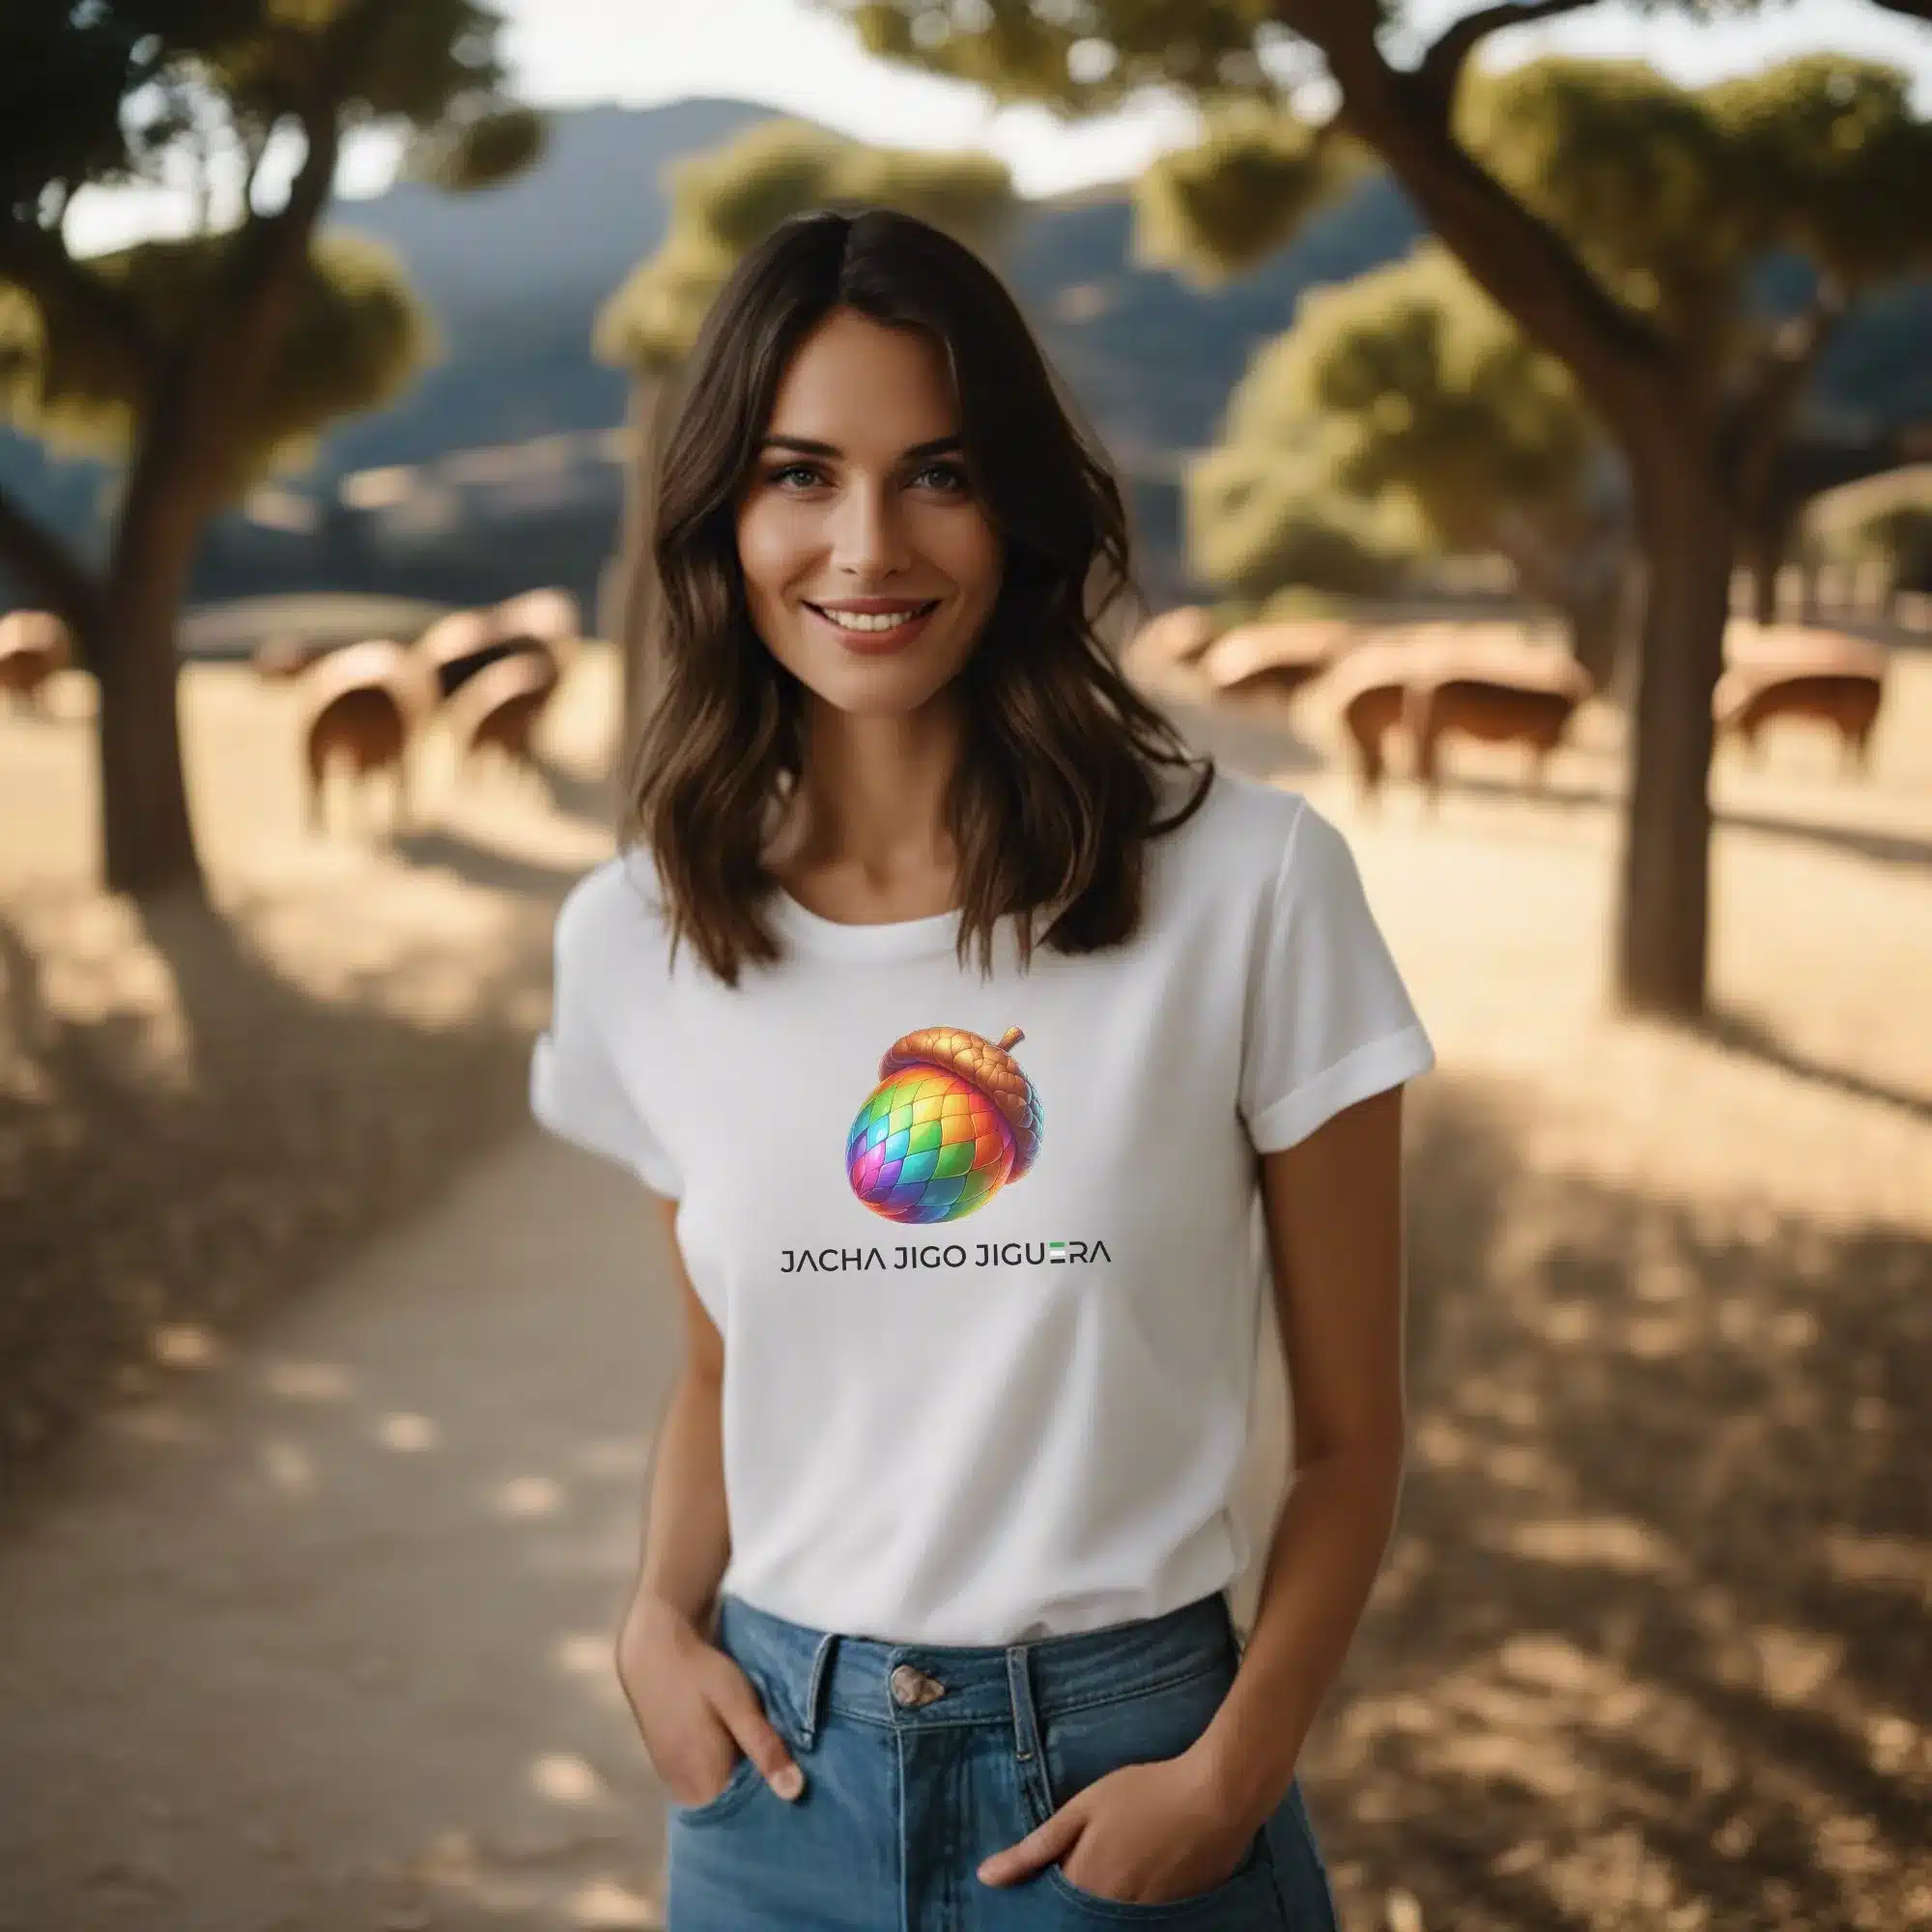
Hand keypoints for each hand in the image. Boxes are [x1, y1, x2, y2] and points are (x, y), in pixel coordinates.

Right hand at [614, 1595, 805, 1807]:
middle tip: (784, 1764)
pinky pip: (701, 1780)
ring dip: (738, 1777)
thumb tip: (794, 1792)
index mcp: (704, 1786)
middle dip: (756, 1789)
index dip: (772, 1800)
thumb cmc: (699, 1676)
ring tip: (764, 1754)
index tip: (796, 1786)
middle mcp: (685, 1793)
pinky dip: (720, 1769)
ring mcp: (673, 1780)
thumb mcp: (739, 1705)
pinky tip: (736, 1747)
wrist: (654, 1651)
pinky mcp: (668, 1765)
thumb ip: (763, 1747)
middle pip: (730, 1805)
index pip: (747, 1814)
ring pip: (716, 1791)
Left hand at [976, 1750, 1254, 1905]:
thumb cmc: (1146, 1793)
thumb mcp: (1083, 1808)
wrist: (1217, 1799)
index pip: (1047, 1906)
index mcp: (1083, 1886)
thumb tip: (986, 1877)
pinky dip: (1128, 1905)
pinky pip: (1137, 1920)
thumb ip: (1035, 1846)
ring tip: (1110, 1869)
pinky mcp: (1171, 1917)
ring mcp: (1143, 1919)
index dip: (1039, 1893)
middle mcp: (1110, 1913)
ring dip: (1098, 1906)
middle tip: (1083, 1865)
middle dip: (1067, 1904)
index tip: (1037, 1879)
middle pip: (1077, 1918)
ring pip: (1106, 1921)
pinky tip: (1136, 1876)